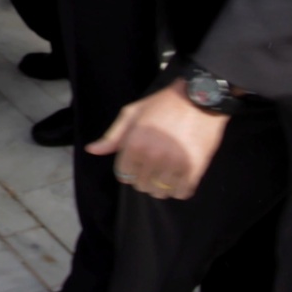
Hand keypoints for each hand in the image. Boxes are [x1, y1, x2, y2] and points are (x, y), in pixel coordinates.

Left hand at [87, 81, 227, 199]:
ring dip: (162, 186)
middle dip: (144, 178)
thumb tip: (92, 150)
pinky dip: (179, 190)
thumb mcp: (132, 113)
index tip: (137, 163)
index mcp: (135, 144)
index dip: (129, 170)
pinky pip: (183, 193)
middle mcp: (153, 157)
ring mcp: (174, 164)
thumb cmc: (162, 104)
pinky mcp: (195, 168)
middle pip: (142, 185)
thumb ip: (112, 136)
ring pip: (161, 192)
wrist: (199, 98)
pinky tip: (180, 179)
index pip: (123, 175)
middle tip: (153, 167)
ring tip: (166, 174)